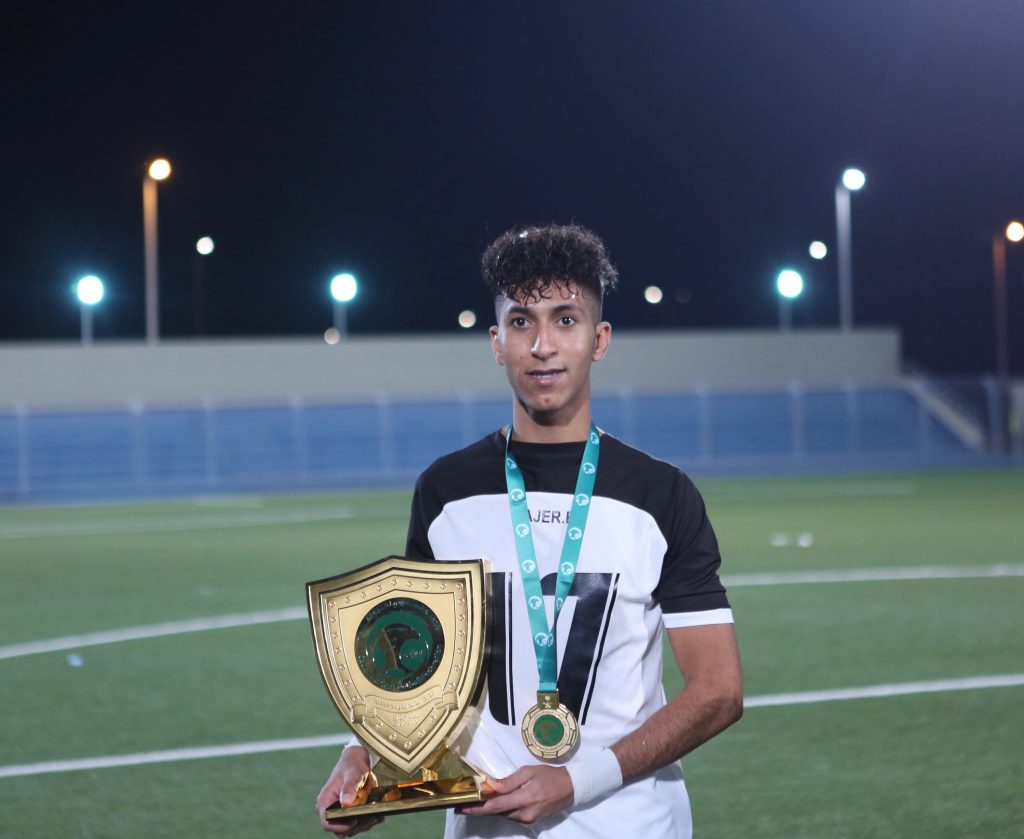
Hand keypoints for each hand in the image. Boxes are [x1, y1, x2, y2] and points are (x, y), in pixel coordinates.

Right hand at [316, 746, 384, 835]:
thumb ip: (350, 787)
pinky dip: (369, 821)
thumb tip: (346, 802)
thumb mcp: (353, 773)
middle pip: (341, 830)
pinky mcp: (352, 814)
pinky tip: (378, 814)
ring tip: (376, 815)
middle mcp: (332, 810)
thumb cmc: (352, 766)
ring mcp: (342, 813)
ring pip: (352, 829)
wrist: (357, 762)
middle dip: (357, 826)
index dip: (340, 826)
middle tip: (371, 817)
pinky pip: (360, 824)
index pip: (327, 823)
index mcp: (325, 801)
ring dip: (365, 824)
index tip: (355, 820)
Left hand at [458, 765, 573, 825]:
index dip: (477, 808)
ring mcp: (528, 820)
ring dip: (491, 808)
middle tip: (464, 805)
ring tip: (478, 801)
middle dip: (481, 808)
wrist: (570, 788)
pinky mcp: (531, 821)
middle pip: (497, 812)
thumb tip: (490, 785)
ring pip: (504, 815)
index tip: (462, 807)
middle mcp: (524, 814)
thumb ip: (508, 781)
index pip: (495, 806)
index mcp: (523, 800)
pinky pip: (512, 816)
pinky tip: (497, 802)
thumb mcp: (528, 772)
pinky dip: (503, 809)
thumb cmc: (549, 776)